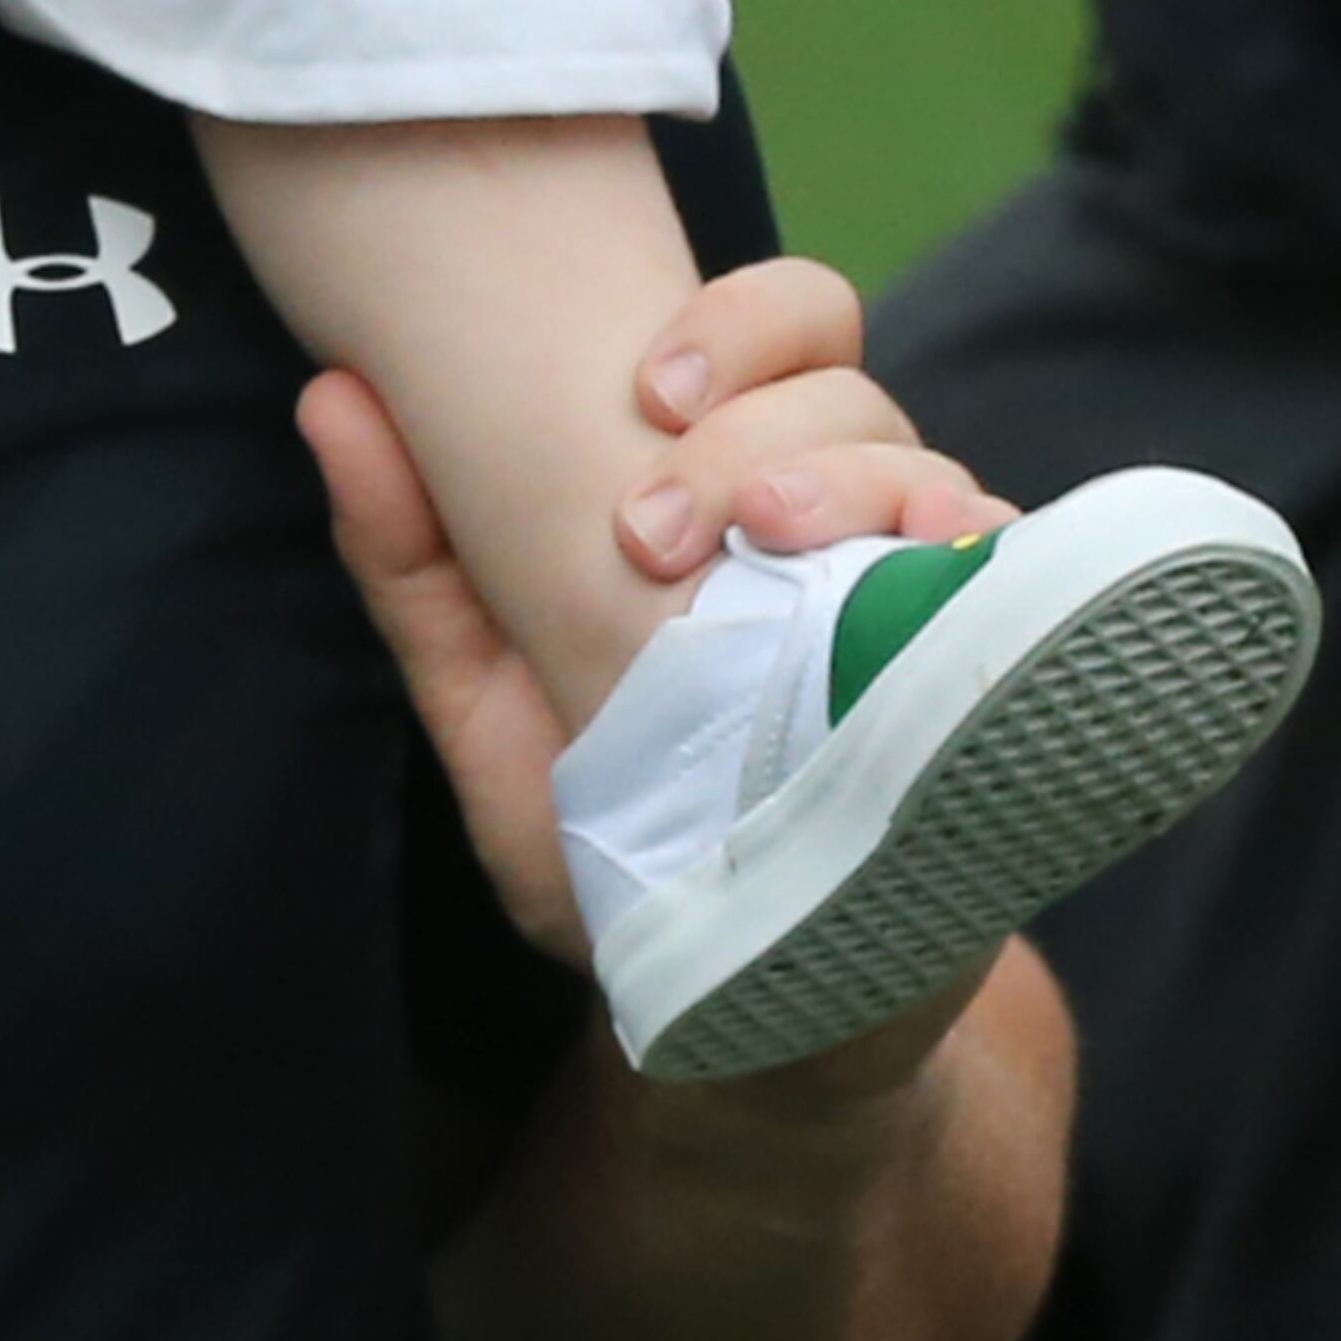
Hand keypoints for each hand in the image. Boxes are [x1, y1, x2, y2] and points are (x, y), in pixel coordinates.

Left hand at [303, 257, 1005, 974]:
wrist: (753, 1020)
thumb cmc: (621, 837)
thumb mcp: (492, 710)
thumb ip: (417, 567)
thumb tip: (330, 396)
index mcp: (732, 493)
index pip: (781, 329)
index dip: (734, 321)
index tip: (648, 385)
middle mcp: (841, 525)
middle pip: (846, 383)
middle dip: (752, 422)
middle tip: (656, 523)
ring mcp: (923, 603)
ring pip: (925, 463)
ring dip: (843, 478)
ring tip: (767, 542)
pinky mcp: (982, 693)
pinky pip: (1010, 584)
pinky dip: (970, 557)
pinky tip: (912, 582)